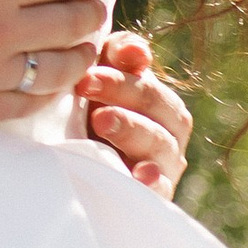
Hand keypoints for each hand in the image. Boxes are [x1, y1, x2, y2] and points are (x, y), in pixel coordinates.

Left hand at [75, 31, 189, 194]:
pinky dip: (153, 181)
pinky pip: (161, 190)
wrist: (78, 175)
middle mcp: (168, 136)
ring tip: (102, 120)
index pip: (150, 89)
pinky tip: (139, 174)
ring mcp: (163, 168)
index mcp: (161, 107)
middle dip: (123, 96)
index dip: (120, 79)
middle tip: (86, 88)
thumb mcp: (100, 84)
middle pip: (159, 112)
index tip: (85, 76)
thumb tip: (136, 50)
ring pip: (160, 146)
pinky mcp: (155, 198)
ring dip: (131, 130)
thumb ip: (118, 57)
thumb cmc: (90, 119)